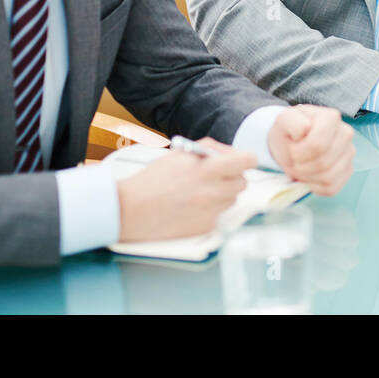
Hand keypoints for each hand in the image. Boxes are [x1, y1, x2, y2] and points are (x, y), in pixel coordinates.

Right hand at [116, 138, 253, 241]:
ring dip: (222, 195)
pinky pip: (219, 216)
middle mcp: (212, 192)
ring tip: (199, 192)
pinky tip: (191, 208)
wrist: (130, 210)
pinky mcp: (205, 228)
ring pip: (232, 200)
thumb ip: (209, 149)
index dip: (245, 159)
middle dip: (233, 178)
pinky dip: (210, 211)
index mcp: (207, 169)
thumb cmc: (153, 180)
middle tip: (217, 177)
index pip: (247, 161)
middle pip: (243, 183)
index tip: (241, 161)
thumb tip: (232, 153)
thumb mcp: (180, 154)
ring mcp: (210, 212)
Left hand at [267, 105, 354, 195]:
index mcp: (331, 118)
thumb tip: (305, 128)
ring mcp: (349, 153)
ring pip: (328, 177)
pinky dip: (315, 186)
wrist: (292, 142)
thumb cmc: (290, 131)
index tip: (292, 148)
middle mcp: (346, 134)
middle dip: (301, 166)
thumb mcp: (284, 120)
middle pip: (323, 163)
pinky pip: (332, 187)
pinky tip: (309, 175)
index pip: (317, 146)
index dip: (299, 153)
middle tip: (294, 160)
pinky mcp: (347, 171)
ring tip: (300, 167)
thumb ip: (291, 120)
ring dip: (307, 177)